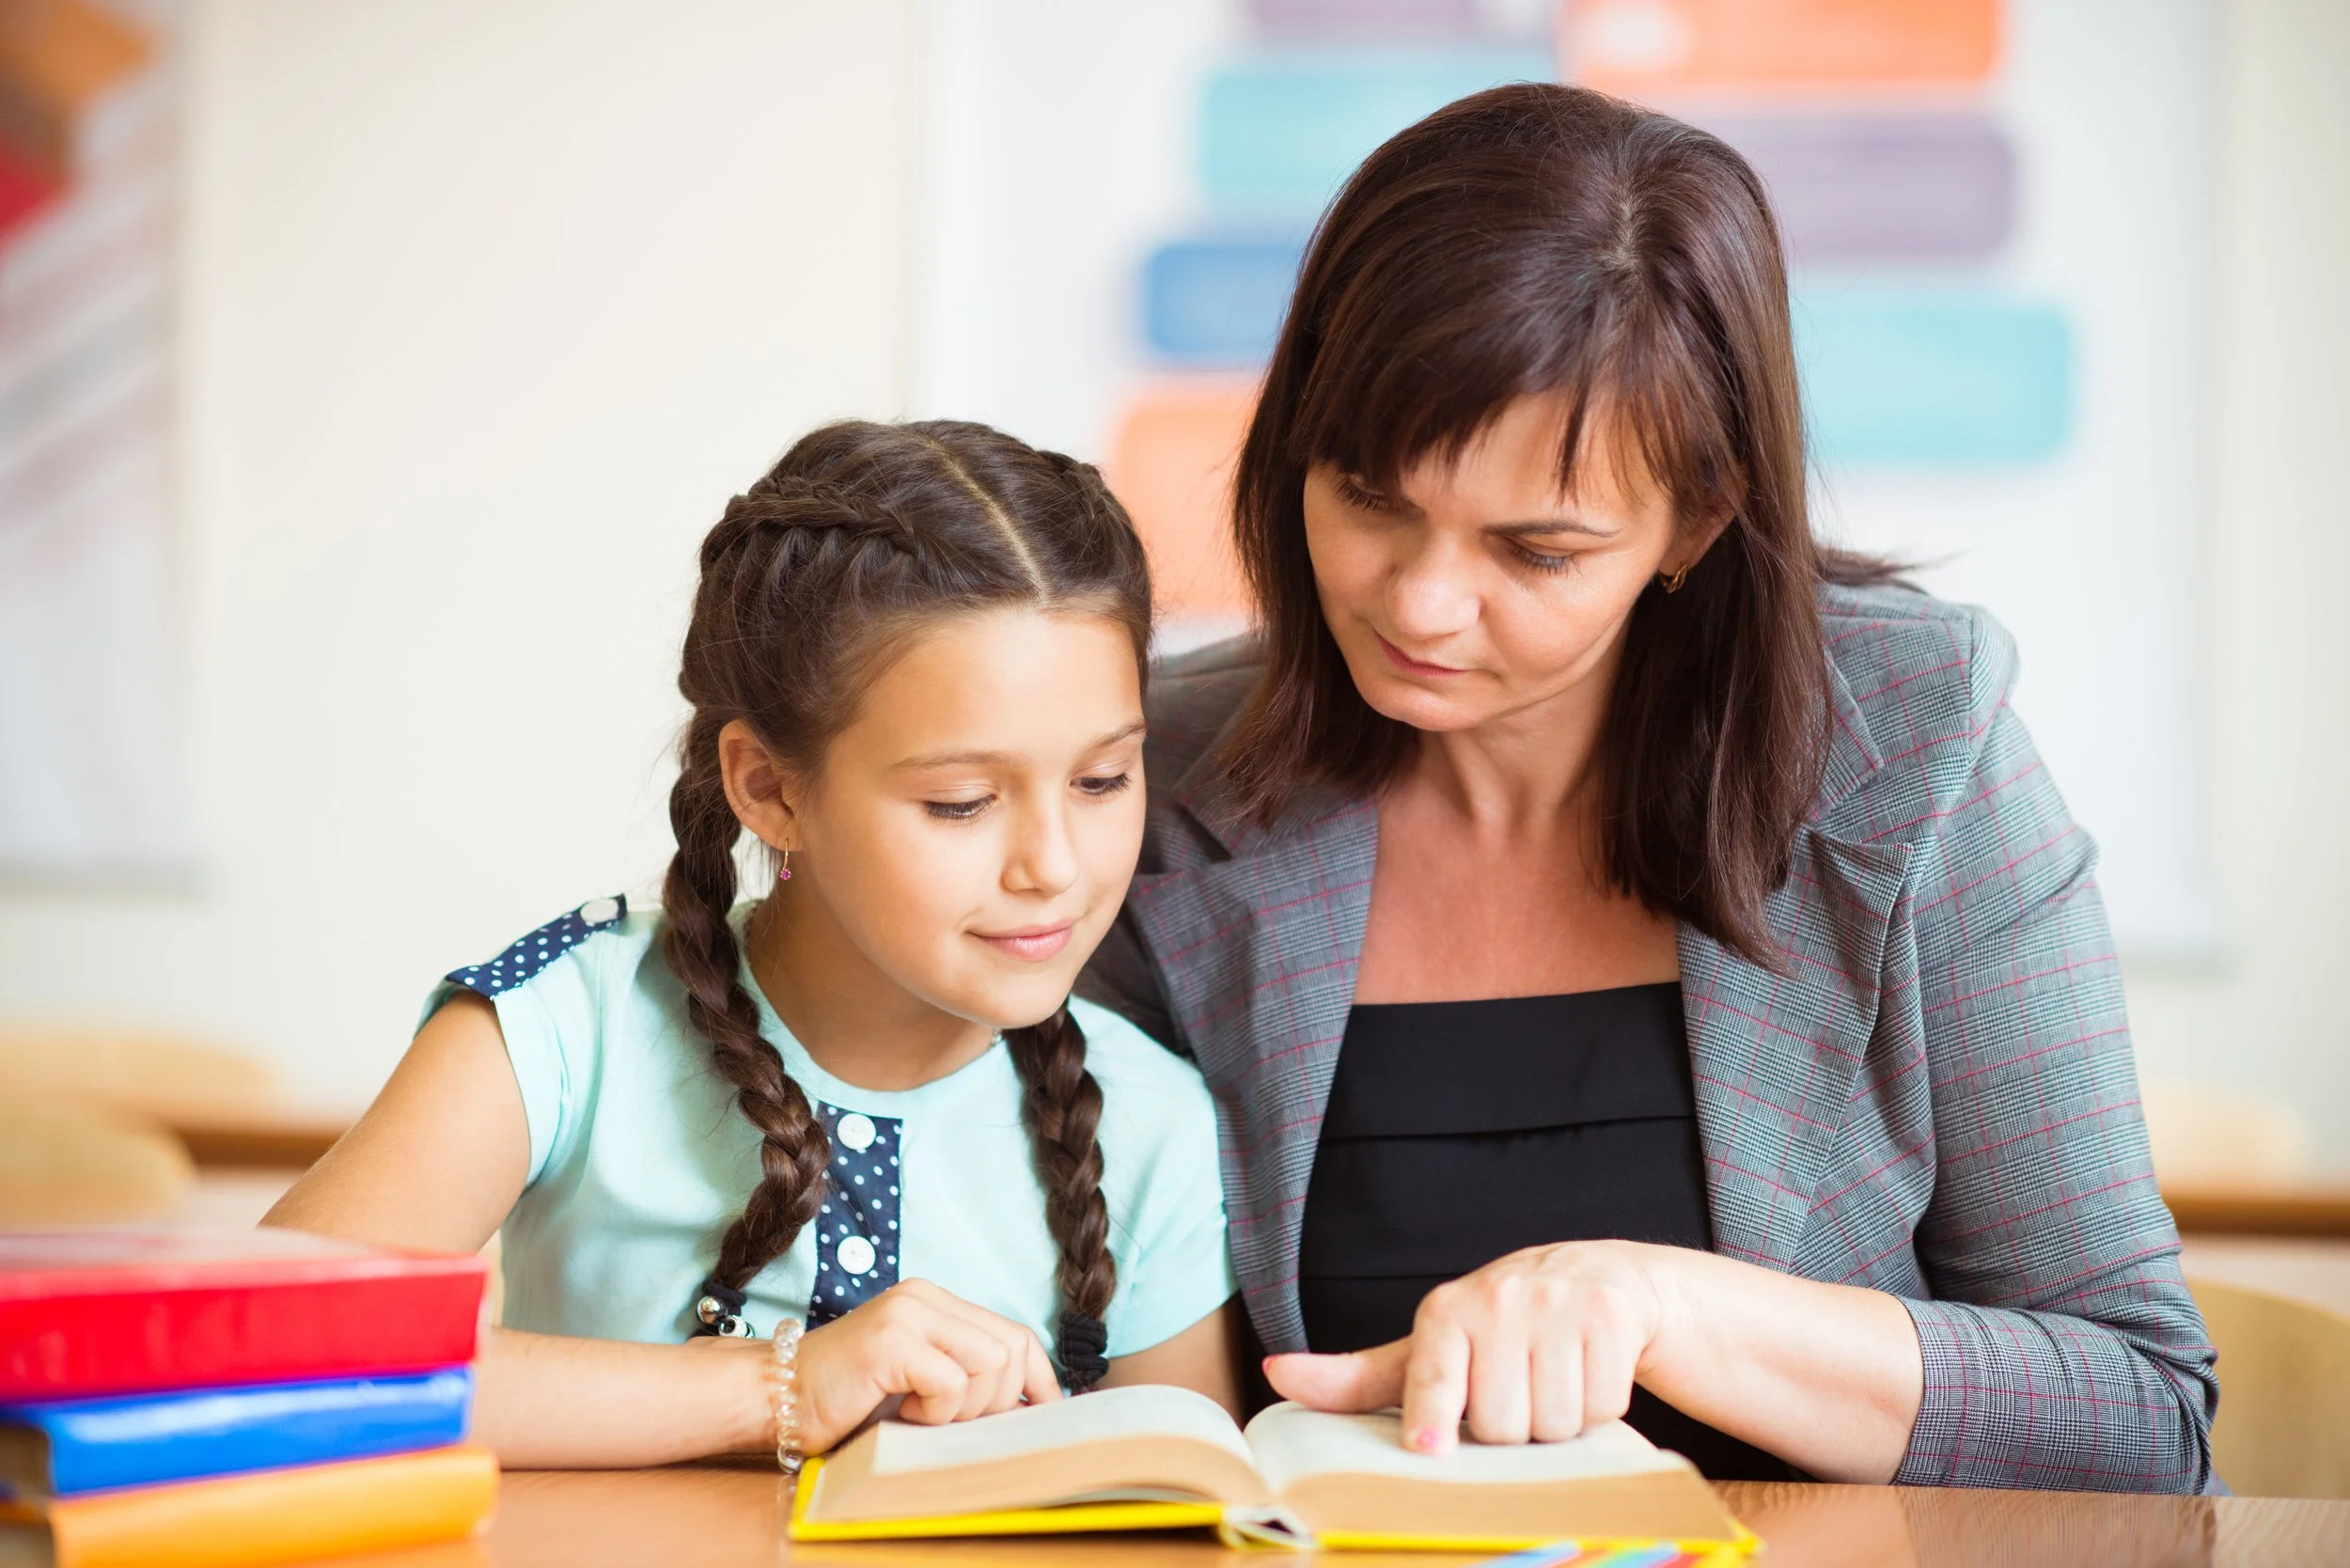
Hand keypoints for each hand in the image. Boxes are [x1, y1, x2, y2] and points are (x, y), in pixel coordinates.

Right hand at [791, 1278, 1062, 1452]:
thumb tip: (1030, 1407)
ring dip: (965, 1407)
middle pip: (1011, 1348)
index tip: (1045, 1416)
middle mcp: (925, 1297)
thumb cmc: (846, 1401)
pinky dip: (936, 1411)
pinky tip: (904, 1413)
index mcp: (937, 1302)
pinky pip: (950, 1381)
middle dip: (996, 1401)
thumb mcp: (920, 1382)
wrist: (775, 1397)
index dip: (1040, 1379)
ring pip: (990, 1362)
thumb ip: (966, 1378)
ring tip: (923, 1415)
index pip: (1016, 1333)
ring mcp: (908, 1314)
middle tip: (951, 1422)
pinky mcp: (890, 1340)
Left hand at [1263, 1240, 1674, 1454]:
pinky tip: (1586, 1372)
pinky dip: (1599, 1409)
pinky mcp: (1610, 1316)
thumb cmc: (1497, 1329)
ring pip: (1554, 1424)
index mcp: (1445, 1312)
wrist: (1597, 1278)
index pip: (1434, 1377)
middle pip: (1501, 1426)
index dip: (1432, 1417)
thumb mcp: (1430, 1347)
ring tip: (1549, 1380)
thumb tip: (1276, 1373)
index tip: (1426, 1447)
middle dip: (1511, 1429)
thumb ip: (1358, 1377)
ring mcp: (1556, 1304)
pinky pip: (1602, 1408)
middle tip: (1515, 1391)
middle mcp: (1498, 1300)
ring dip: (1557, 1422)